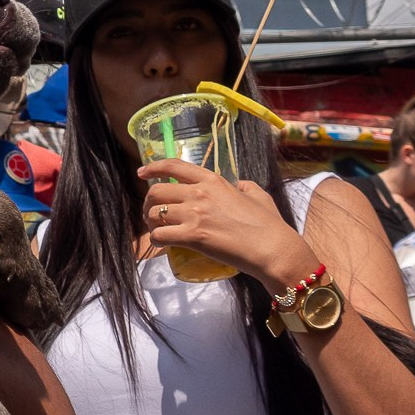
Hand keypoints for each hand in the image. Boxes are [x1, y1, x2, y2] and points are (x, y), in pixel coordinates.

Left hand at [137, 158, 315, 288]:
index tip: (142, 172)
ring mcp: (194, 214)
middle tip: (152, 214)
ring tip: (158, 230)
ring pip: (154, 214)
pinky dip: (156, 239)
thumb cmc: (268, 224)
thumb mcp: (258, 195)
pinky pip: (160, 235)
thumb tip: (239, 185)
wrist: (272, 249)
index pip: (174, 166)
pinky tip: (163, 243)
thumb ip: (245, 186)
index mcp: (212, 180)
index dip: (153, 168)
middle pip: (157, 192)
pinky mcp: (192, 236)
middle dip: (148, 203)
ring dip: (151, 223)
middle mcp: (199, 193)